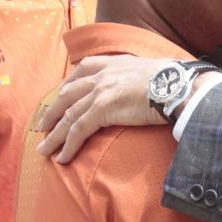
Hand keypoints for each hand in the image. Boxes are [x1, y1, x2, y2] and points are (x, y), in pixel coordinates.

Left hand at [34, 55, 172, 163]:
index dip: (66, 86)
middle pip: (66, 95)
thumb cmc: (174, 80)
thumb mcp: (152, 69)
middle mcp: (101, 75)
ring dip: (54, 135)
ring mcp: (99, 91)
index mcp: (112, 63)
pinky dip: (68, 145)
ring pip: (68, 115)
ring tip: (44, 149)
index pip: (81, 71)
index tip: (59, 96)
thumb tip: (149, 86)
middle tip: (41, 126)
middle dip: (51, 112)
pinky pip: (78, 130)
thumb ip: (140, 76)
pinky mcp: (102, 109)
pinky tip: (61, 157)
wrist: (179, 85)